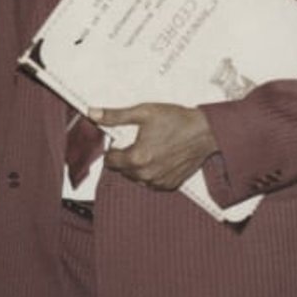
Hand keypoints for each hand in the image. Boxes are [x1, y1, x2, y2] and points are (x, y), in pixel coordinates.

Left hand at [90, 104, 217, 190]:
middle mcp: (146, 174)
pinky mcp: (170, 184)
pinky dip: (150, 172)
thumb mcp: (143, 113)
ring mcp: (159, 181)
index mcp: (137, 158)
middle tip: (136, 141)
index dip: (112, 149)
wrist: (204, 131)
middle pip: (122, 170)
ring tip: (148, 148)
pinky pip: (151, 182)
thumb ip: (115, 116)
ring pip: (136, 177)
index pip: (110, 161)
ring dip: (136, 166)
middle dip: (124, 157)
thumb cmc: (176, 121)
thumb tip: (93, 114)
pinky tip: (158, 157)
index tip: (119, 140)